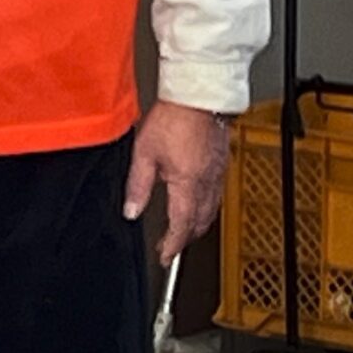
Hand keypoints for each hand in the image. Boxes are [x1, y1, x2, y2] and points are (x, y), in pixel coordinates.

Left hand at [126, 100, 229, 264]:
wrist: (199, 97)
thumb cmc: (173, 119)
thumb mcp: (144, 153)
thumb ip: (138, 185)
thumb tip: (131, 210)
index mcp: (188, 184)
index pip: (182, 225)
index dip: (173, 245)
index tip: (165, 256)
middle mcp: (207, 183)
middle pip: (199, 222)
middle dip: (185, 238)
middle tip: (170, 246)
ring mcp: (217, 174)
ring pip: (211, 211)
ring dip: (196, 225)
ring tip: (181, 231)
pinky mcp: (221, 164)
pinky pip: (216, 196)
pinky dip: (206, 208)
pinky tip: (195, 204)